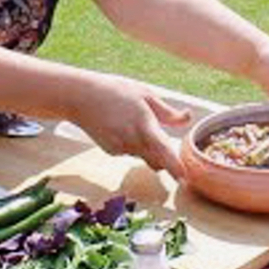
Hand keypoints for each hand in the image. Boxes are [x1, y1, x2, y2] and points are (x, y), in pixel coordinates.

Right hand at [71, 75, 191, 178]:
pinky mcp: (111, 151)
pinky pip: (130, 152)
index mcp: (144, 125)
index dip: (175, 167)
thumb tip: (188, 118)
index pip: (163, 151)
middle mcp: (132, 141)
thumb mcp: (145, 94)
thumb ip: (168, 112)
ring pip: (143, 156)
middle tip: (167, 147)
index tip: (184, 178)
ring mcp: (120, 149)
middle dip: (165, 160)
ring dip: (147, 148)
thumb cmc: (115, 91)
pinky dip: (132, 145)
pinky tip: (122, 127)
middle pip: (157, 161)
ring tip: (133, 121)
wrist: (80, 97)